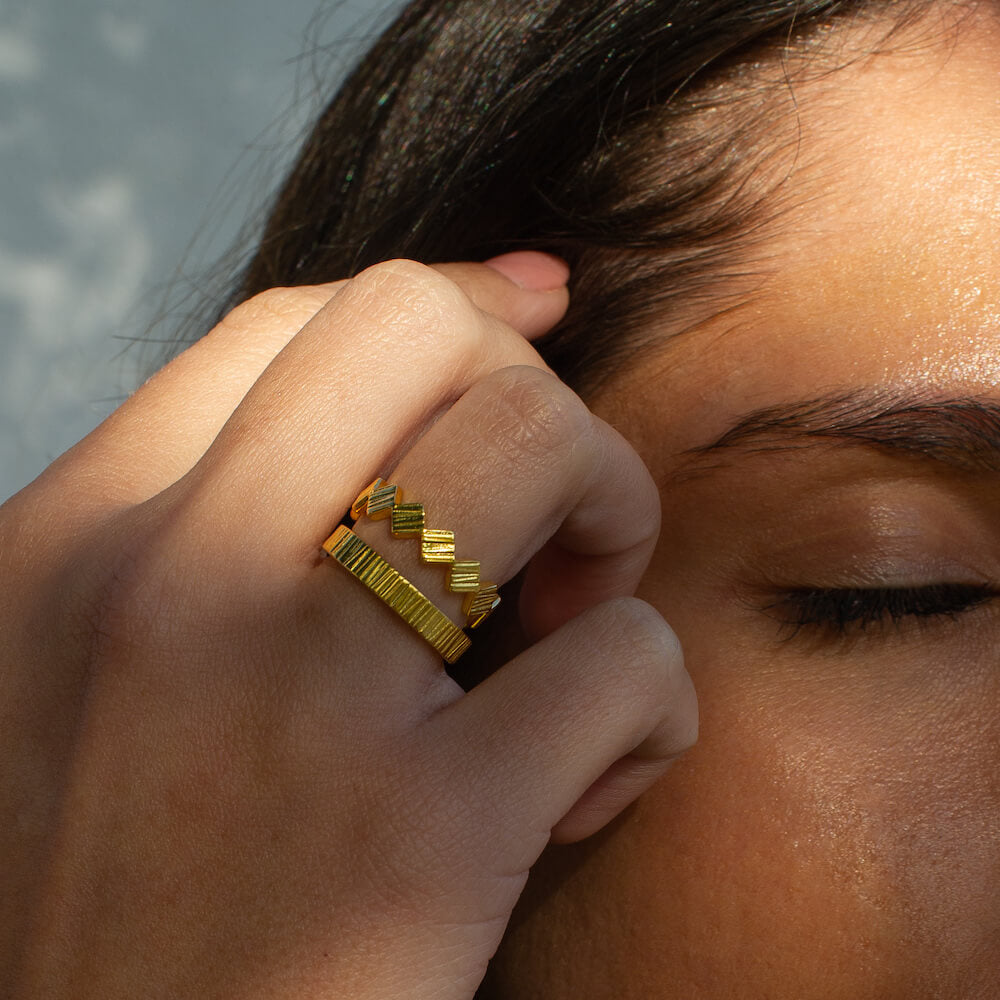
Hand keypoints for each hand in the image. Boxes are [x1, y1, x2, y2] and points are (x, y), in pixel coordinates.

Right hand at [1, 254, 696, 998]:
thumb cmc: (141, 880)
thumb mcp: (111, 663)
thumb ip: (230, 502)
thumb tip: (427, 352)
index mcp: (79, 541)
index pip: (299, 320)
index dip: (449, 303)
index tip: (532, 316)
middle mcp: (167, 583)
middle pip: (417, 327)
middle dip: (526, 387)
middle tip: (543, 516)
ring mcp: (291, 696)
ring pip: (537, 438)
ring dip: (610, 512)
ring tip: (572, 620)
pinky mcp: (421, 835)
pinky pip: (623, 656)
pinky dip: (647, 708)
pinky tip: (583, 788)